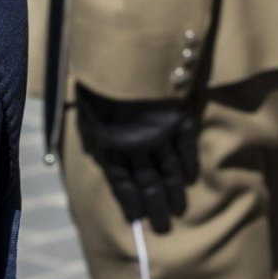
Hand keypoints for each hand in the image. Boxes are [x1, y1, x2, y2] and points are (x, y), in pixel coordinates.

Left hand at [75, 89, 197, 230]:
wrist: (124, 52)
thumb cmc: (100, 80)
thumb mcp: (86, 108)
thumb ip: (94, 133)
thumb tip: (97, 153)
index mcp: (108, 144)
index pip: (121, 182)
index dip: (130, 201)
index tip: (138, 218)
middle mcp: (134, 146)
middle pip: (147, 183)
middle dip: (155, 207)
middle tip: (163, 226)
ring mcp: (157, 134)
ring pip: (168, 171)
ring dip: (174, 191)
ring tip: (179, 208)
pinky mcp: (176, 121)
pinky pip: (185, 149)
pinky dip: (188, 165)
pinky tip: (190, 179)